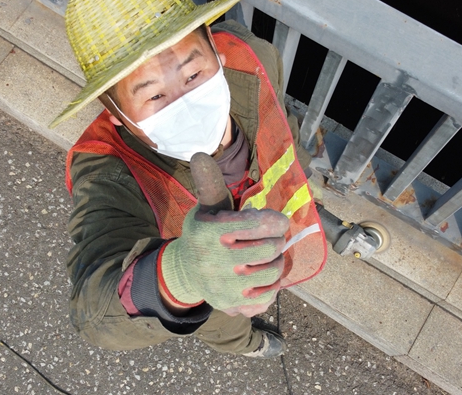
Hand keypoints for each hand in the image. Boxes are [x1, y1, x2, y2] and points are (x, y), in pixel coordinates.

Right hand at [159, 153, 288, 316]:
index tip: (274, 221)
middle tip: (270, 238)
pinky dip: (270, 287)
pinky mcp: (232, 307)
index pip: (263, 224)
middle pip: (273, 248)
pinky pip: (269, 297)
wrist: (184, 271)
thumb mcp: (206, 207)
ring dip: (276, 263)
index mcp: (211, 232)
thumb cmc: (204, 234)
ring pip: (275, 273)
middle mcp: (216, 262)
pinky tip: (260, 278)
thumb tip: (200, 154)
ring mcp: (225, 288)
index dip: (276, 221)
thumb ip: (210, 183)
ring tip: (267, 257)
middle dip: (276, 240)